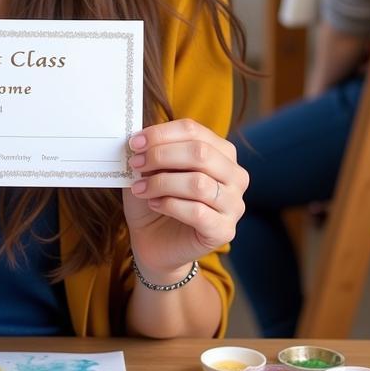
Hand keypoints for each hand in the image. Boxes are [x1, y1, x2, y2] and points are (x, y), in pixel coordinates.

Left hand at [122, 118, 247, 279]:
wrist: (154, 240)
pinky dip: (170, 205)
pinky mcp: (225, 231)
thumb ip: (151, 150)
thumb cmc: (156, 197)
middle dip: (161, 156)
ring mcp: (234, 204)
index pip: (193, 130)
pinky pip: (197, 212)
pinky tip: (154, 204)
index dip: (161, 134)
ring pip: (198, 183)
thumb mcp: (151, 168)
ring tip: (140, 188)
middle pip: (200, 153)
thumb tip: (139, 137)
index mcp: (221, 152)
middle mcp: (235, 176)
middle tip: (136, 164)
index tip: (135, 142)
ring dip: (162, 183)